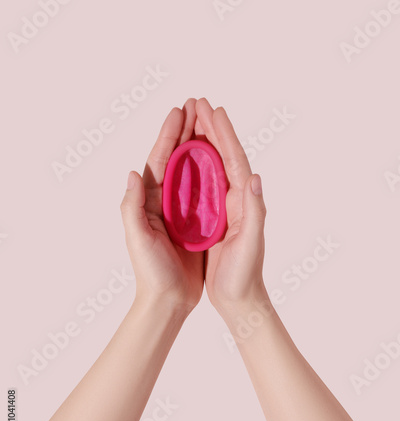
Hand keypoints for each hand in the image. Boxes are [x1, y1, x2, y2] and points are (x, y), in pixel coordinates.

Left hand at [120, 99, 203, 312]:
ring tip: (208, 125)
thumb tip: (132, 171)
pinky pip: (206, 193)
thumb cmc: (151, 272)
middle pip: (177, 160)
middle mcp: (165, 202)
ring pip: (192, 171)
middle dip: (185, 132)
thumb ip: (132, 206)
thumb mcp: (136, 238)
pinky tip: (221, 161)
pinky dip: (211, 173)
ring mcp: (182, 212)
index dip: (169, 135)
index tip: (179, 111)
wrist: (168, 299)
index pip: (160, 160)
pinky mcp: (197, 224)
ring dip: (199, 147)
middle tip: (196, 107)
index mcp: (149, 202)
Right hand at [194, 98, 267, 316]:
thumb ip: (255, 211)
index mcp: (242, 202)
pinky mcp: (210, 219)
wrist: (237, 298)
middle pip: (221, 157)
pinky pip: (200, 186)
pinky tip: (183, 159)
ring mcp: (221, 208)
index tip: (213, 109)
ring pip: (210, 167)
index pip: (233, 160)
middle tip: (198, 103)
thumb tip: (254, 176)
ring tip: (191, 121)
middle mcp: (234, 200)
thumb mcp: (250, 245)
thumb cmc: (243, 275)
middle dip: (210, 129)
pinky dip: (192, 167)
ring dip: (201, 143)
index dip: (223, 134)